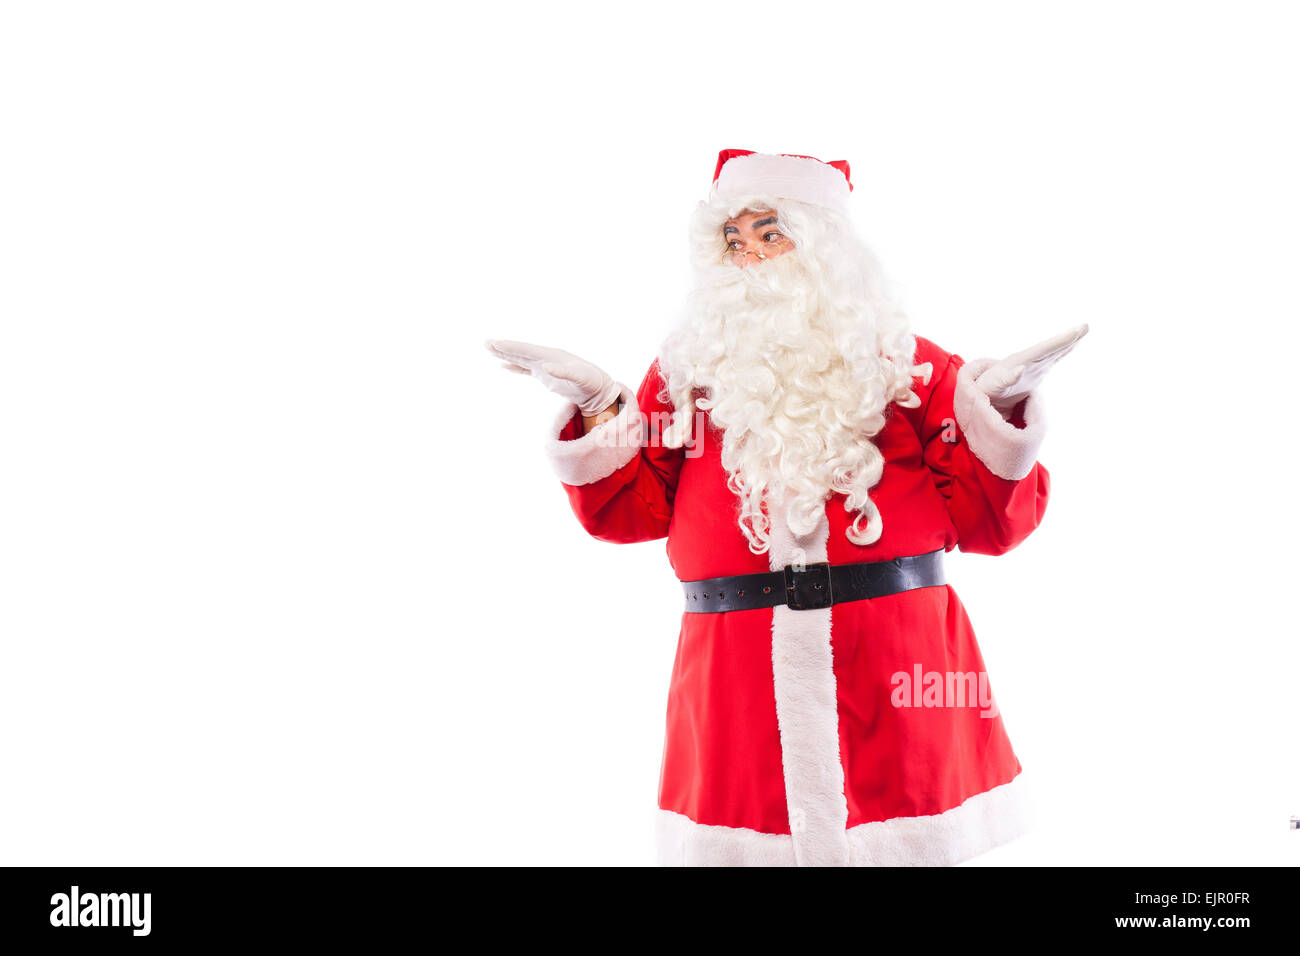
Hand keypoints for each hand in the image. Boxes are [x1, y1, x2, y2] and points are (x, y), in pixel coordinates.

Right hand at [484, 339, 621, 416]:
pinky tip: (504, 366)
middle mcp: (547, 358)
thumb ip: (563, 372)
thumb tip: (545, 366)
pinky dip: (514, 367)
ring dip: (506, 354)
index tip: (496, 344)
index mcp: (552, 356)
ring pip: (522, 358)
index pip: (527, 350)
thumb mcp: (579, 377)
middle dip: (504, 347)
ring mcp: (545, 365)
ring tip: (490, 349)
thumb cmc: (590, 382)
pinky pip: (526, 369)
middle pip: (522, 351)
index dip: (511, 348)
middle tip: (486, 343)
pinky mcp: (545, 375)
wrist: (598, 388)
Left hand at [976, 324, 1088, 412]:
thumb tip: (1020, 370)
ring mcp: (1031, 366)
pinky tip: (1073, 345)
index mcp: (1016, 362)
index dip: (1057, 343)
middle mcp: (1025, 361)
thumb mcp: (989, 387)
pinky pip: (1051, 360)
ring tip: (1084, 330)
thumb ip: (1003, 380)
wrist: (979, 394)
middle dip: (1066, 338)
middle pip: (1049, 348)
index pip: (1040, 350)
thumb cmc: (981, 391)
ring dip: (1068, 342)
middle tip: (1085, 326)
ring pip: (1052, 352)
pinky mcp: (1033, 373)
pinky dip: (1062, 352)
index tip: (1072, 334)